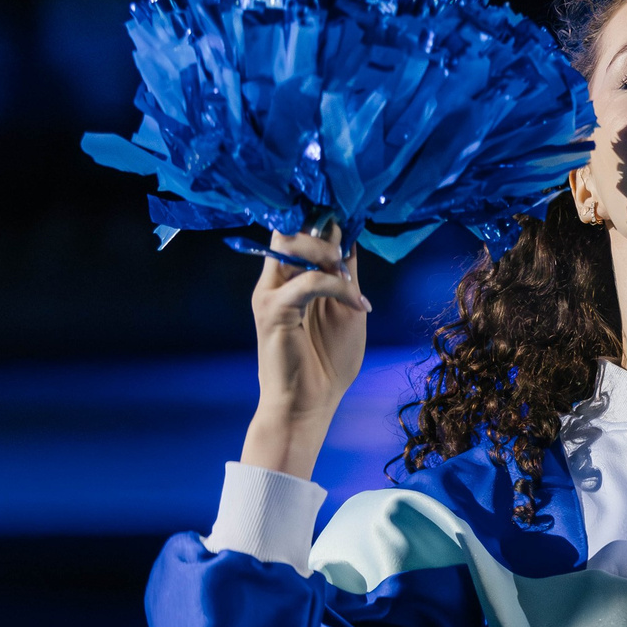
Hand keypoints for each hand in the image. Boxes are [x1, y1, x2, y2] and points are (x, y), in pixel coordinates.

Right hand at [241, 224, 369, 479]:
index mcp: (289, 279)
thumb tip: (352, 240)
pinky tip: (356, 304)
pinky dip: (336, 287)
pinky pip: (306, 282)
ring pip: (291, 245)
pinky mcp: (272, 311)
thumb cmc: (327, 364)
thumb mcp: (348, 311)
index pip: (297, 233)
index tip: (353, 221)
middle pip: (289, 229)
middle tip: (348, 250)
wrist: (308, 405)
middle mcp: (274, 281)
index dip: (324, 222)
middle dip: (324, 231)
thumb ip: (346, 277)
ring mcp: (269, 294)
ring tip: (350, 276)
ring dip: (327, 253)